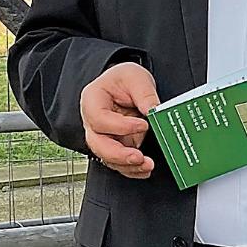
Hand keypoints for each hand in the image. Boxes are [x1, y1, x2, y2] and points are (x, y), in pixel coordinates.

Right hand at [82, 61, 159, 178]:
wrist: (124, 86)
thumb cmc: (123, 80)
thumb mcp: (135, 77)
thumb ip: (144, 93)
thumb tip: (154, 110)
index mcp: (92, 101)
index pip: (99, 118)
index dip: (120, 126)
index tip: (143, 125)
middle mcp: (93, 122)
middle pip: (98, 145)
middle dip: (119, 155)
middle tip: (138, 157)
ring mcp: (102, 137)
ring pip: (108, 158)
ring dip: (127, 165)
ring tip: (147, 165)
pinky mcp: (114, 147)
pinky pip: (119, 163)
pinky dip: (131, 169)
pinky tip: (144, 169)